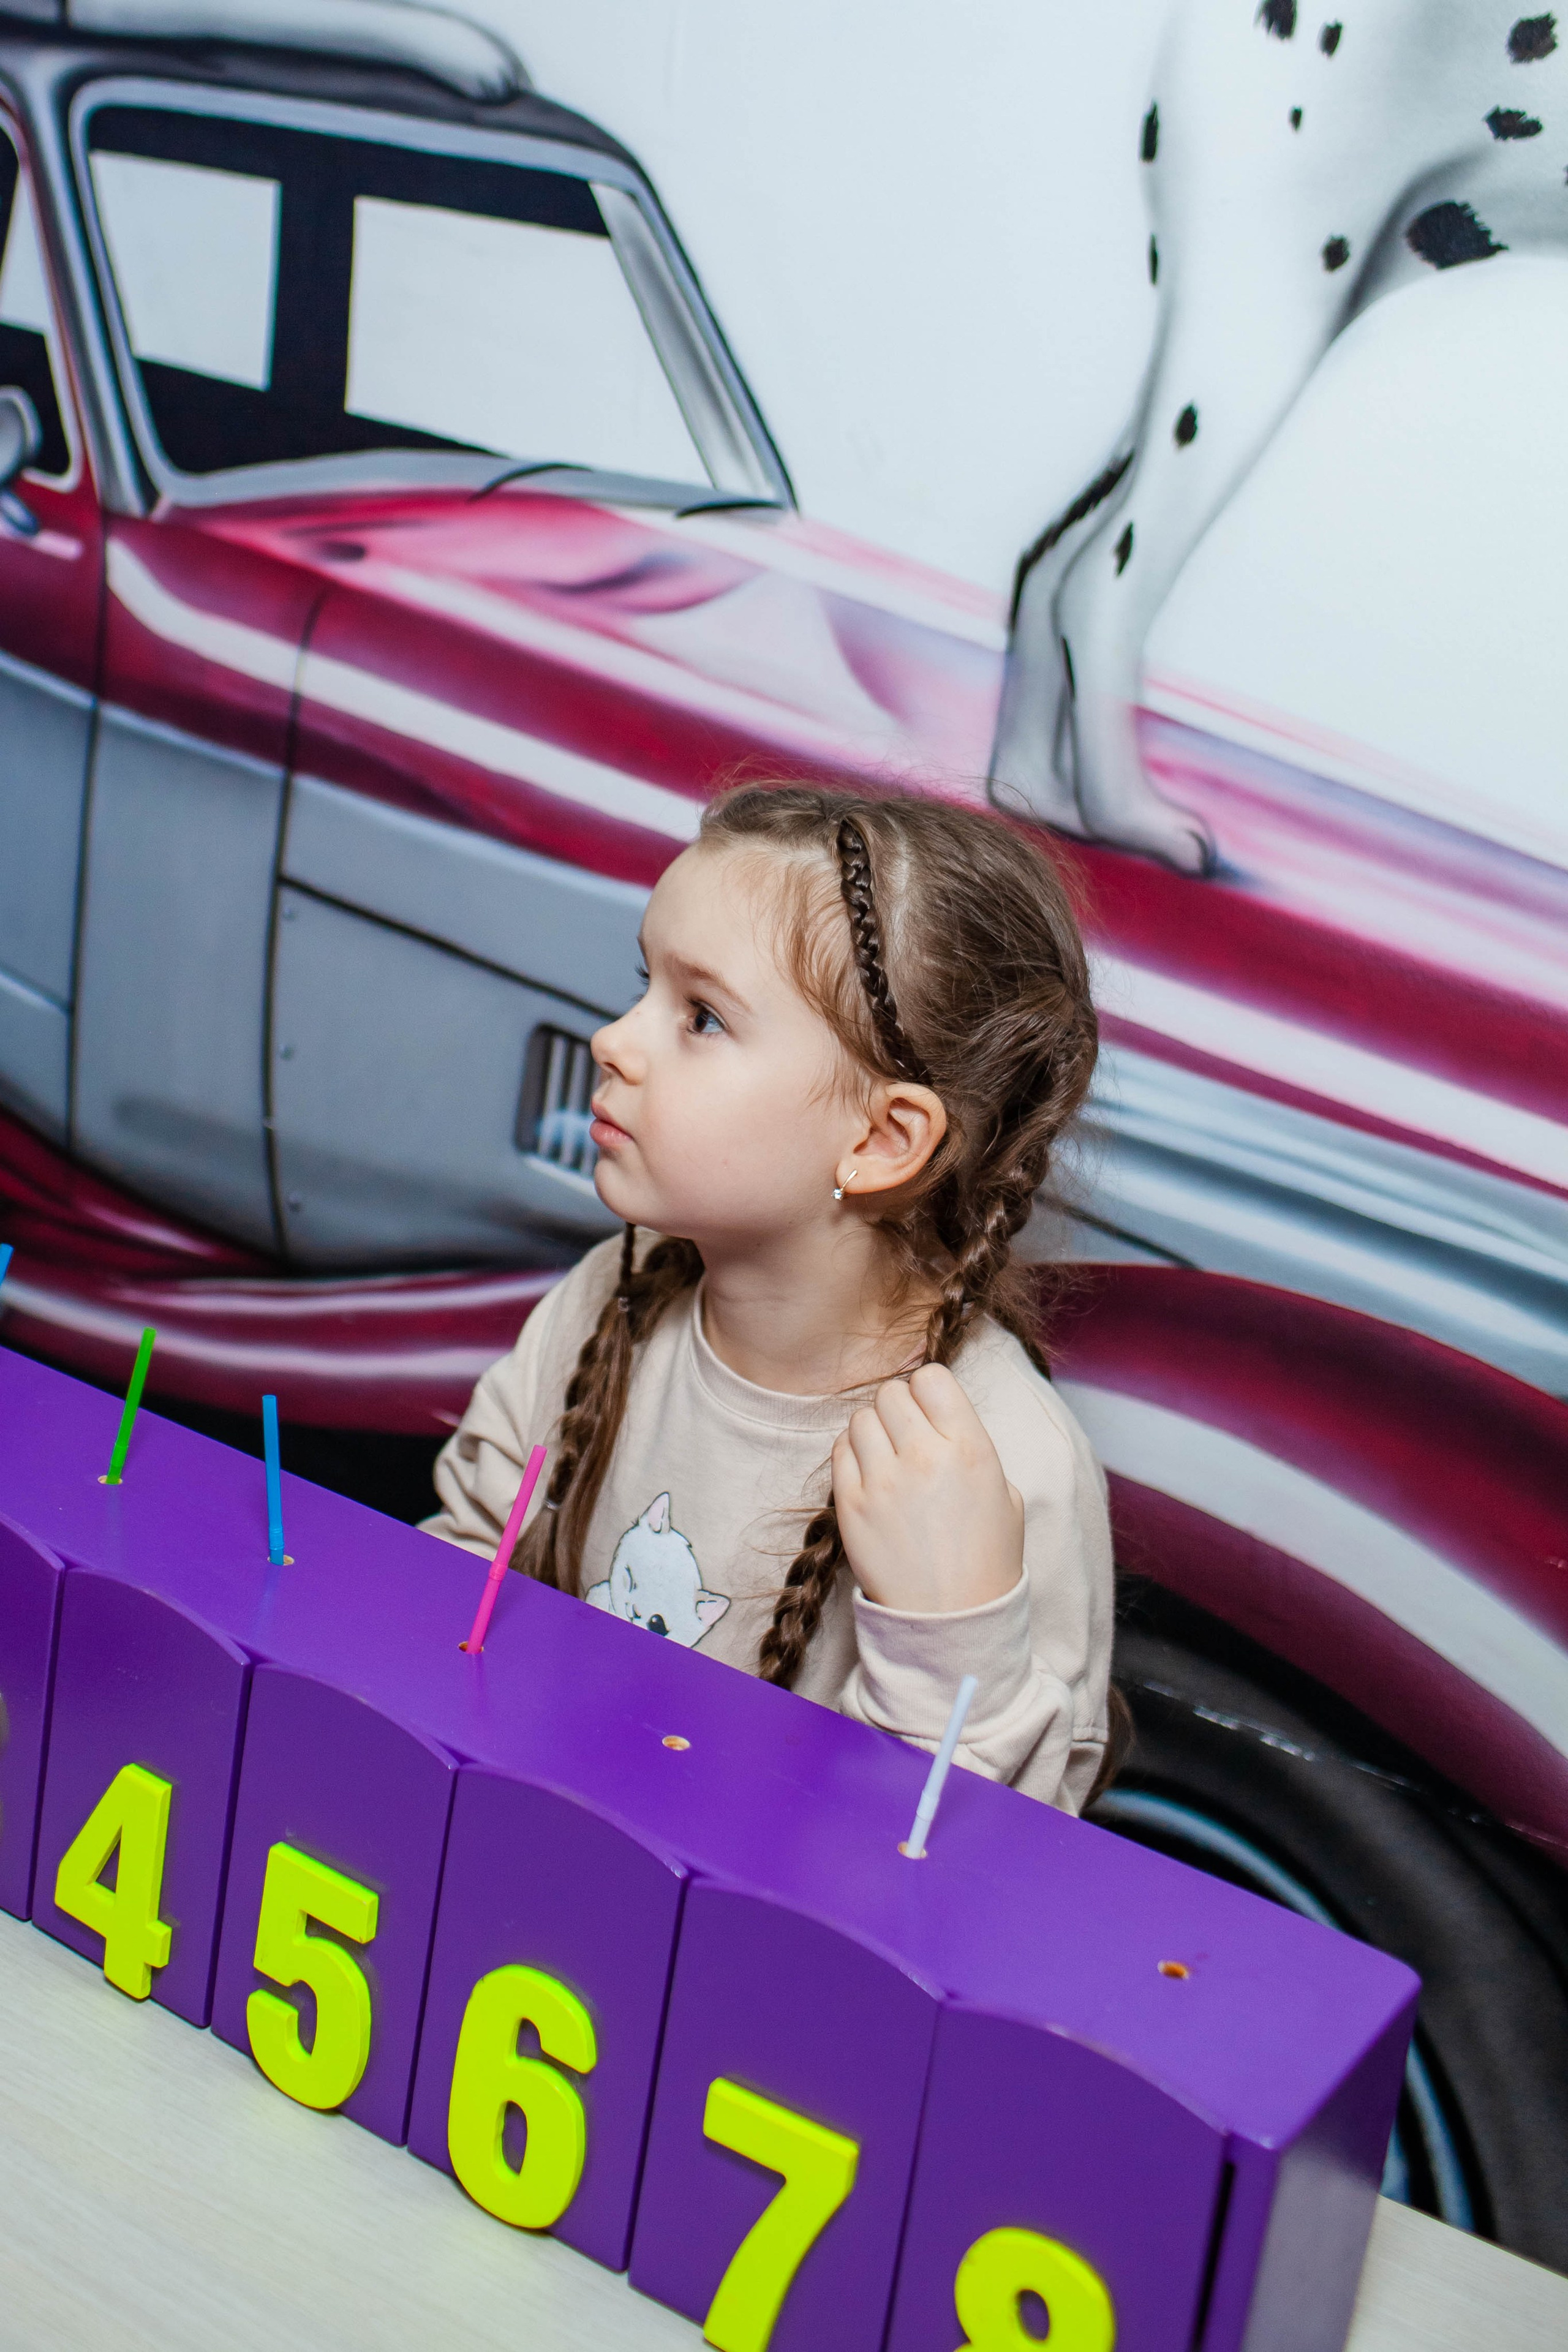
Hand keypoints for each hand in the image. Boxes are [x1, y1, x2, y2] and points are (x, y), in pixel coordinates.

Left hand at [833, 1364, 1023, 1614]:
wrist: (953, 1619)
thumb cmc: (985, 1557)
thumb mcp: (1004, 1492)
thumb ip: (970, 1444)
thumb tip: (936, 1415)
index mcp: (971, 1449)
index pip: (933, 1378)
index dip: (929, 1390)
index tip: (930, 1410)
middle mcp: (926, 1458)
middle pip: (891, 1392)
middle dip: (898, 1408)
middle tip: (906, 1436)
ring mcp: (883, 1482)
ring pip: (860, 1418)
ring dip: (873, 1431)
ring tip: (888, 1459)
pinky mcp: (851, 1506)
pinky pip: (839, 1450)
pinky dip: (851, 1454)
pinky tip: (870, 1475)